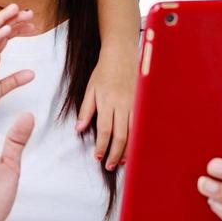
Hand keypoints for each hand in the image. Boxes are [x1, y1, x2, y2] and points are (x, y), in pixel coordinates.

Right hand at [0, 3, 37, 111]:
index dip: (18, 28)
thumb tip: (32, 73)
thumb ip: (15, 79)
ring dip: (3, 18)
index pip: (5, 36)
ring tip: (17, 10)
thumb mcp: (2, 87)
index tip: (33, 25)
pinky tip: (8, 29)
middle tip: (29, 12)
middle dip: (12, 18)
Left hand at [76, 38, 136, 169]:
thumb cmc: (104, 72)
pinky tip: (135, 146)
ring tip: (123, 161)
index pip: (105, 130)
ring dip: (128, 149)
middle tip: (110, 166)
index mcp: (107, 102)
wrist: (121, 55)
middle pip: (121, 136)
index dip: (102, 146)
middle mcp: (122, 105)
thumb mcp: (90, 89)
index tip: (98, 157)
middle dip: (115, 154)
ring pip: (133, 133)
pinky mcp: (142, 103)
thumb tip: (79, 128)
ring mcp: (134, 104)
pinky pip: (141, 125)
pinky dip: (138, 138)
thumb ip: (86, 110)